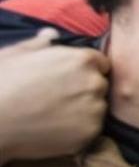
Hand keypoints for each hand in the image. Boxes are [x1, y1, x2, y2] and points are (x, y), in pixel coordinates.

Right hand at [0, 29, 108, 166]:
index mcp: (81, 59)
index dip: (85, 71)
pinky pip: (91, 130)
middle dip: (84, 90)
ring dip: (83, 111)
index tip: (69, 79)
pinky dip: (78, 130)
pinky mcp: (90, 133)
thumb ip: (40, 44)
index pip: (100, 63)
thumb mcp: (17, 54)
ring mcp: (94, 109)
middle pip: (99, 85)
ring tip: (54, 115)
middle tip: (58, 98)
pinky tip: (54, 129)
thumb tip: (51, 33)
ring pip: (97, 108)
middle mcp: (94, 82)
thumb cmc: (1, 83)